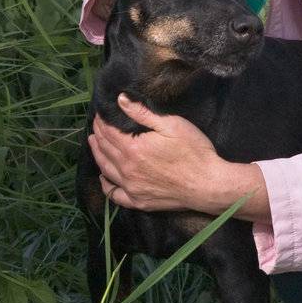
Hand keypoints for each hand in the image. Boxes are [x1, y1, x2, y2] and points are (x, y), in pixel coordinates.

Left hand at [88, 93, 267, 218]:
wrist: (207, 185)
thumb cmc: (194, 151)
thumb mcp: (172, 125)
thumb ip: (143, 113)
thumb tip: (120, 100)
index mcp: (133, 148)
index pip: (108, 133)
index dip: (101, 122)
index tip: (99, 114)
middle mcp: (127, 170)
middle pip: (104, 149)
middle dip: (98, 134)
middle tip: (95, 125)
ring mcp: (131, 188)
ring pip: (105, 170)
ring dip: (97, 155)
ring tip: (94, 143)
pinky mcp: (139, 202)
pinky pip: (114, 195)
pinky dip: (105, 185)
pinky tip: (103, 178)